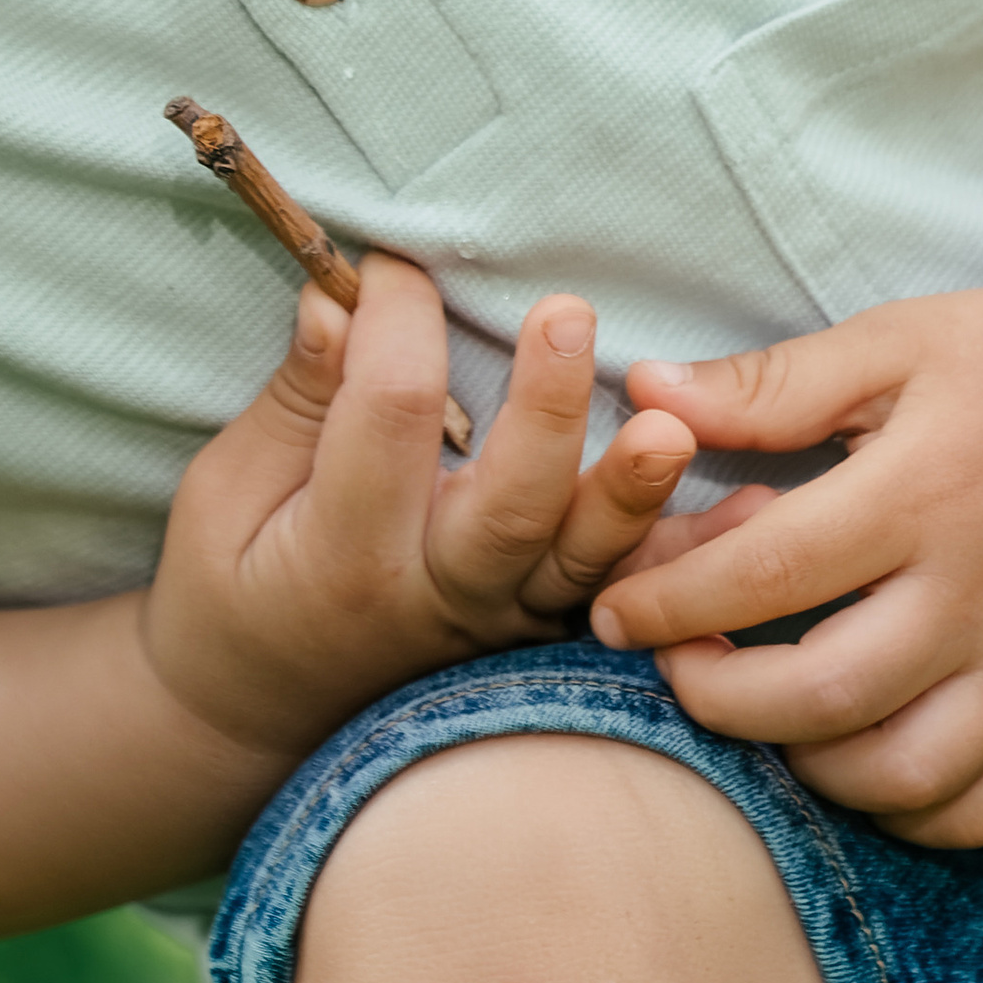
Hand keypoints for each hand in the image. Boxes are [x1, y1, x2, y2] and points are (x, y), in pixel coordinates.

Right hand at [142, 256, 694, 760]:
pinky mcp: (539, 632)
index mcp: (341, 548)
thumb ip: (292, 401)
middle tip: (569, 314)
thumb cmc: (231, 585)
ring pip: (581, 559)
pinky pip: (621, 591)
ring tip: (677, 426)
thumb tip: (339, 301)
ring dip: (634, 491)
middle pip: (507, 501)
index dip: (396, 324)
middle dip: (545, 405)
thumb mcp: (225, 493)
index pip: (386, 418)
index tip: (394, 265)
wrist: (256, 718)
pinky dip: (689, 551)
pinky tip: (757, 503)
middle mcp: (433, 595)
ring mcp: (497, 623)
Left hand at [598, 275, 982, 847]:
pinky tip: (845, 754)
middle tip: (669, 667)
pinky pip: (981, 809)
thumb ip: (767, 383)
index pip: (775, 571)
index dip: (672, 602)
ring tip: (752, 710)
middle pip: (827, 694)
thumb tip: (644, 389)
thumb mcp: (892, 343)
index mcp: (931, 489)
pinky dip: (898, 808)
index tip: (611, 609)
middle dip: (716, 697)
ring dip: (799, 764)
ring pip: (902, 772)